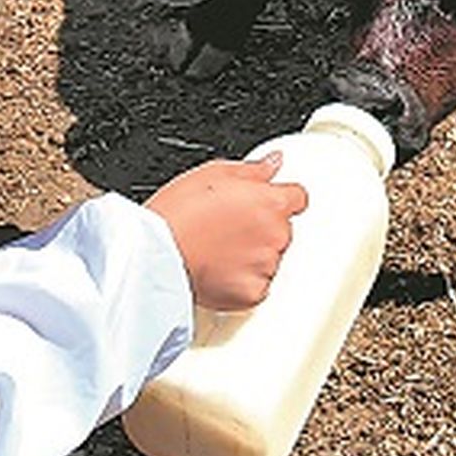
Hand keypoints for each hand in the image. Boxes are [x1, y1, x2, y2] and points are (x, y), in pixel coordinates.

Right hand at [146, 154, 307, 310]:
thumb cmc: (177, 213)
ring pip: (270, 258)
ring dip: (253, 255)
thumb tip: (273, 163)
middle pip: (282, 229)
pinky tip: (219, 269)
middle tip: (229, 228)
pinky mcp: (253, 293)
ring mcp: (266, 266)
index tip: (265, 204)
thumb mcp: (213, 173)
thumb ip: (253, 170)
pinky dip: (242, 281)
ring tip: (219, 249)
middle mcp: (276, 234)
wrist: (157, 254)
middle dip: (261, 229)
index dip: (280, 199)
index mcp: (271, 202)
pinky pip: (257, 286)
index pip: (297, 197)